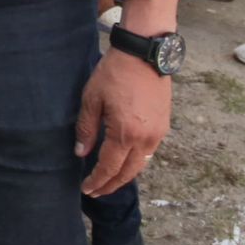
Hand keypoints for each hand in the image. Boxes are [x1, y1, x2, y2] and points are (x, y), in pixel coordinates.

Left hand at [75, 48, 171, 196]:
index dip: (97, 181)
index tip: (87, 189)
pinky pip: (149, 152)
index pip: (110, 167)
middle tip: (96, 191)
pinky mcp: (164, 126)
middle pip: (128, 172)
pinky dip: (135, 161)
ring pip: (141, 165)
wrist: (144, 54)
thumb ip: (86, 128)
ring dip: (124, 175)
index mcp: (126, 133)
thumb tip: (81, 153)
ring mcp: (158, 133)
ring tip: (108, 180)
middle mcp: (146, 139)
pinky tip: (124, 160)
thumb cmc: (114, 73)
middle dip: (111, 184)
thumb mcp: (92, 98)